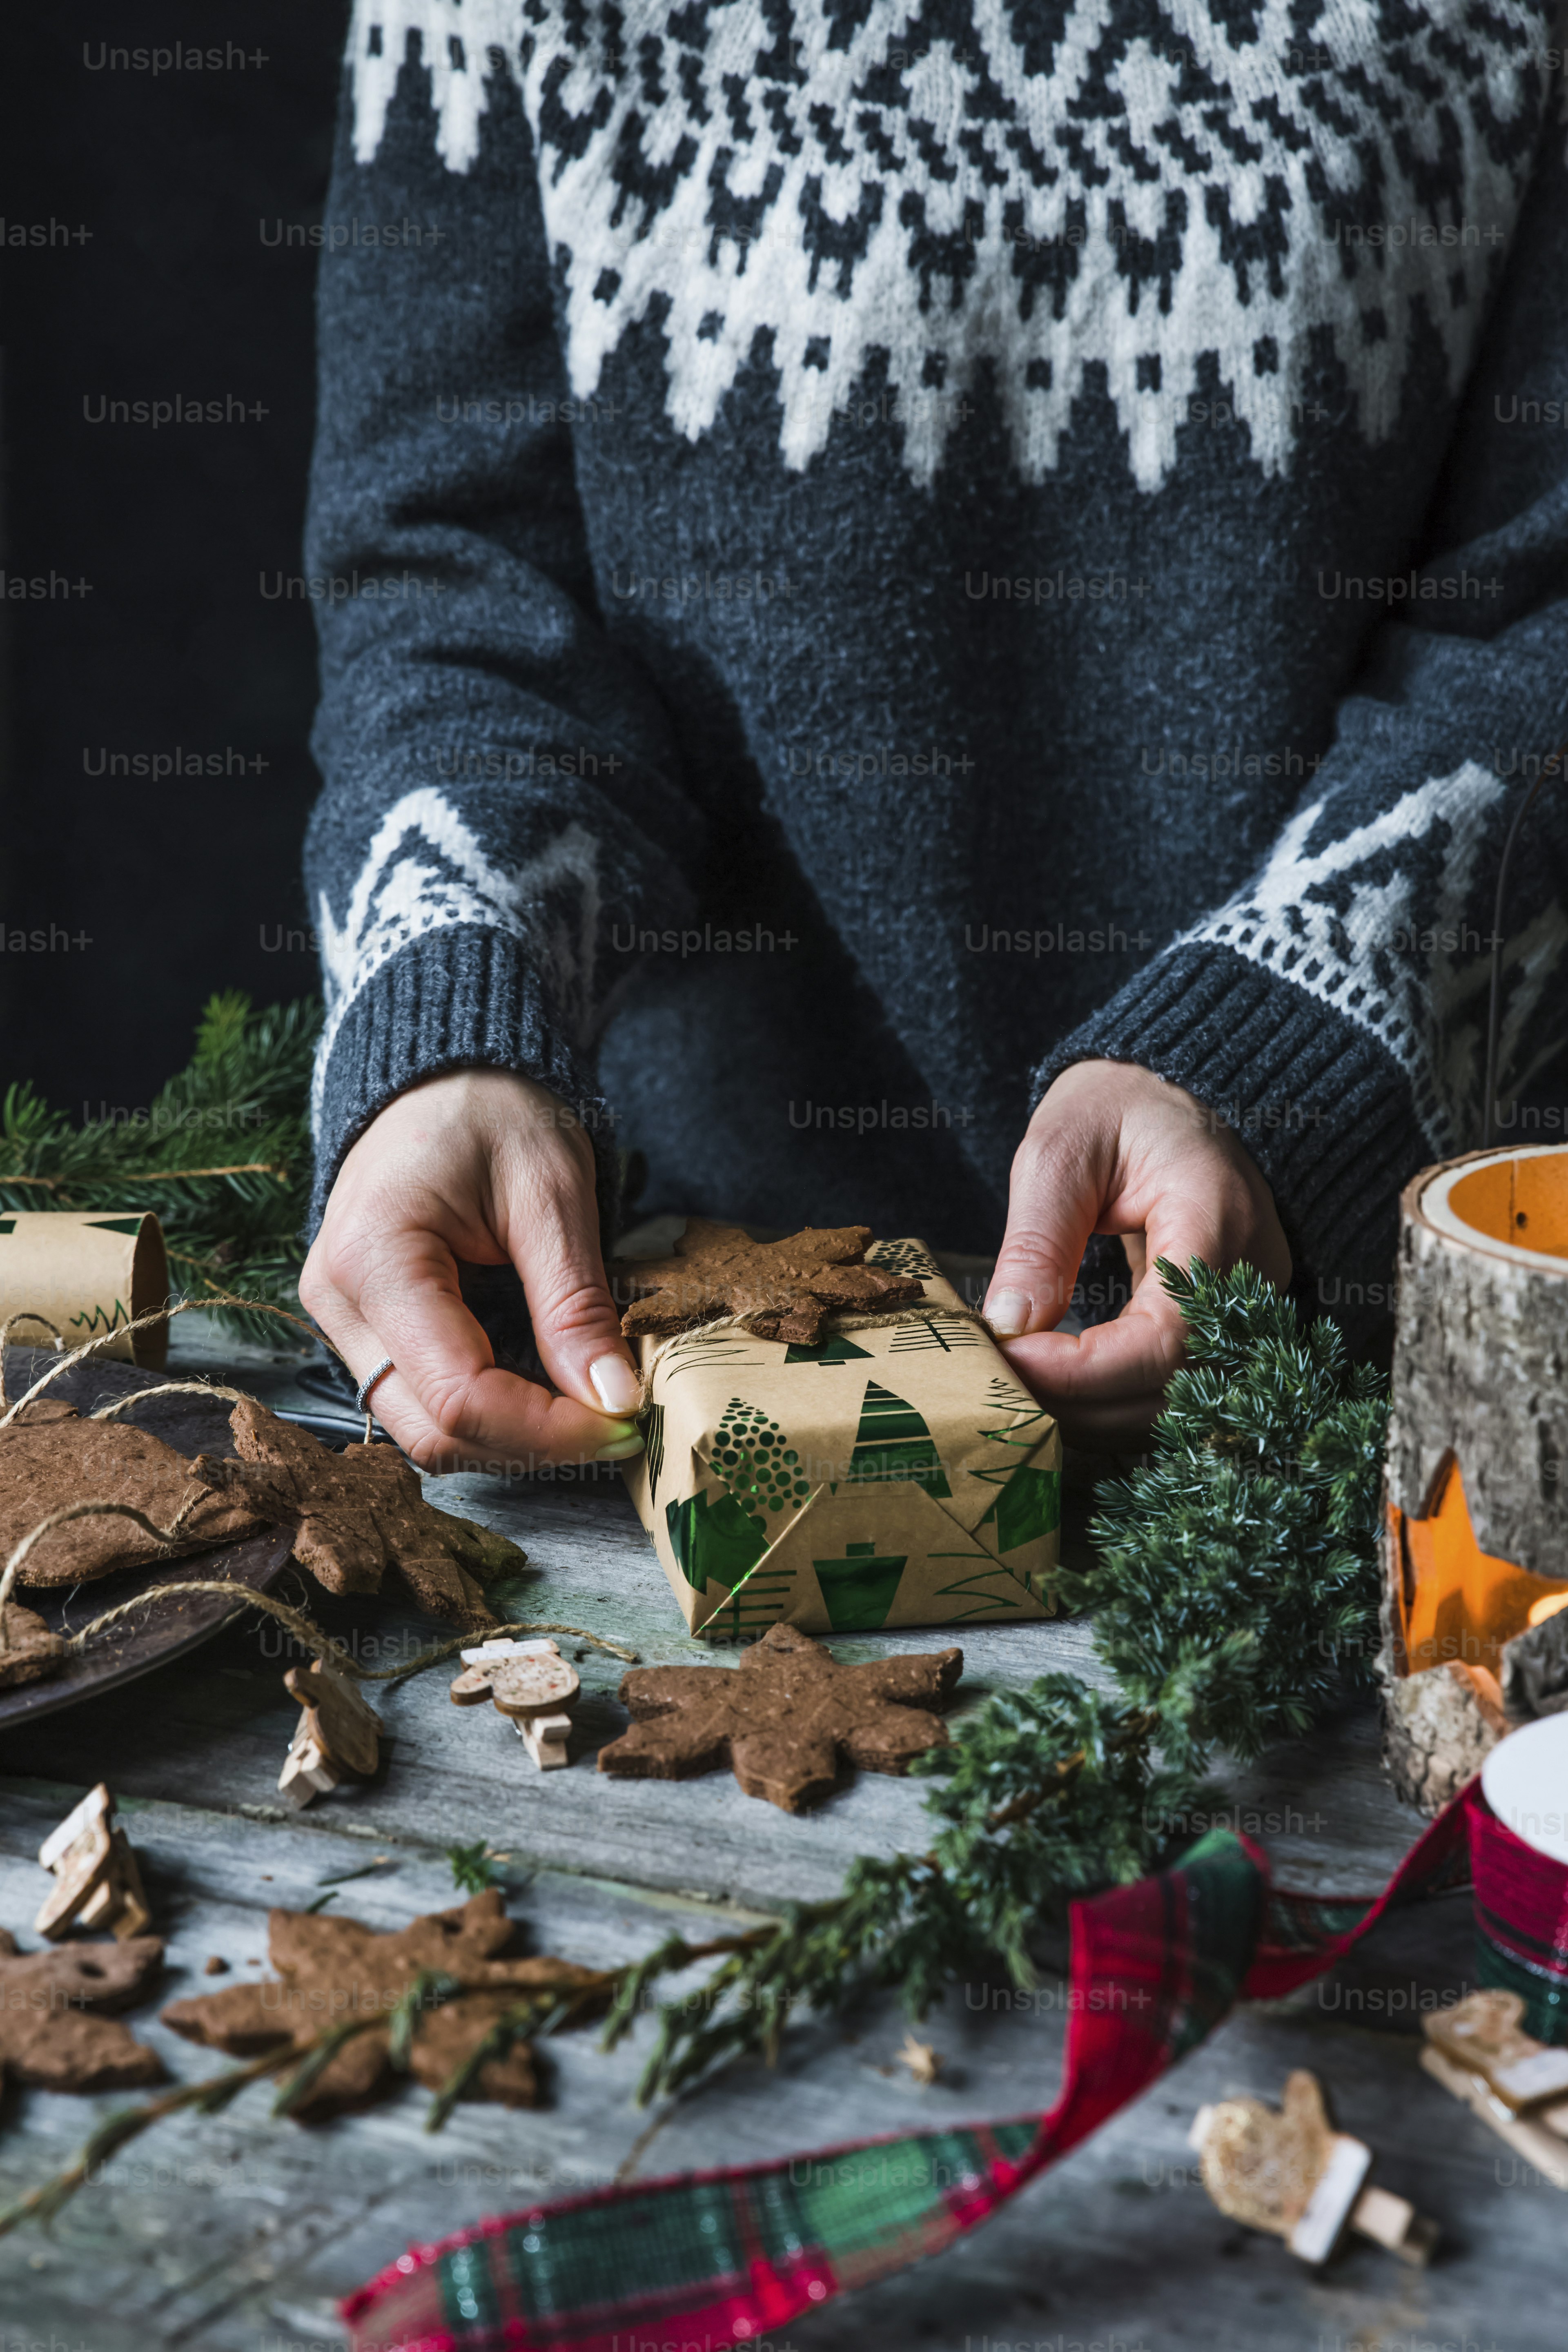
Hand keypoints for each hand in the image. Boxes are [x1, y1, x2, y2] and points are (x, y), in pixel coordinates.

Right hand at [299, 1068, 643, 1472]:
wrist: (441, 1075)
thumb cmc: (491, 1109)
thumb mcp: (552, 1191)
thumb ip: (575, 1301)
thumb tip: (611, 1401)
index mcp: (374, 1258)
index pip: (458, 1395)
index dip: (546, 1430)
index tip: (622, 1424)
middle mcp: (336, 1301)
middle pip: (431, 1430)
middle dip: (529, 1445)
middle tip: (615, 1426)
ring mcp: (342, 1320)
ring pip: (422, 1427)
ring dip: (511, 1435)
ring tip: (587, 1404)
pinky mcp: (364, 1327)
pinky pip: (423, 1398)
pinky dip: (490, 1409)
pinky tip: (544, 1383)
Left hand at [983, 1060, 1290, 1447]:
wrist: (1169, 1092)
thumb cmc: (1116, 1106)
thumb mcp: (1059, 1152)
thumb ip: (1038, 1240)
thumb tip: (1010, 1327)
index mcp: (1216, 1216)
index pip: (1166, 1334)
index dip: (1087, 1369)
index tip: (1013, 1360)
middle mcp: (1253, 1272)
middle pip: (1177, 1383)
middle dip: (1082, 1402)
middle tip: (1001, 1386)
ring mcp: (1251, 1304)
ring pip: (1180, 1400)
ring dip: (1096, 1411)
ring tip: (1022, 1389)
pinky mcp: (1229, 1322)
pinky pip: (1178, 1383)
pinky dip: (1116, 1398)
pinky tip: (1061, 1387)